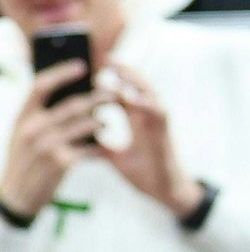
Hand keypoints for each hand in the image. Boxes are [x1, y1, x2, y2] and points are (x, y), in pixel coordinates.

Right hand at [0, 62, 112, 218]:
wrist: (17, 196)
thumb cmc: (25, 161)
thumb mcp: (23, 135)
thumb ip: (39, 116)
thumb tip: (67, 93)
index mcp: (22, 117)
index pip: (40, 86)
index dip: (62, 73)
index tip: (82, 65)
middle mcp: (32, 128)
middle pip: (71, 104)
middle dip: (96, 97)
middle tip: (113, 93)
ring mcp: (46, 146)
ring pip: (84, 125)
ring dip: (100, 121)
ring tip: (106, 121)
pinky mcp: (60, 163)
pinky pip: (89, 149)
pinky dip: (99, 147)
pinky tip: (105, 147)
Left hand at [98, 64, 204, 221]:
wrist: (165, 192)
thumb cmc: (145, 174)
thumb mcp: (116, 158)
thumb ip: (103, 145)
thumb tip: (81, 139)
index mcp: (138, 122)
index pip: (126, 95)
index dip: (113, 82)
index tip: (96, 71)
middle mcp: (150, 119)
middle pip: (140, 88)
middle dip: (125, 73)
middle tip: (108, 59)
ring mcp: (159, 125)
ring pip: (151, 95)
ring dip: (137, 83)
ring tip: (121, 72)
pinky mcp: (166, 135)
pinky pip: (159, 114)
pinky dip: (148, 104)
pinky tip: (135, 98)